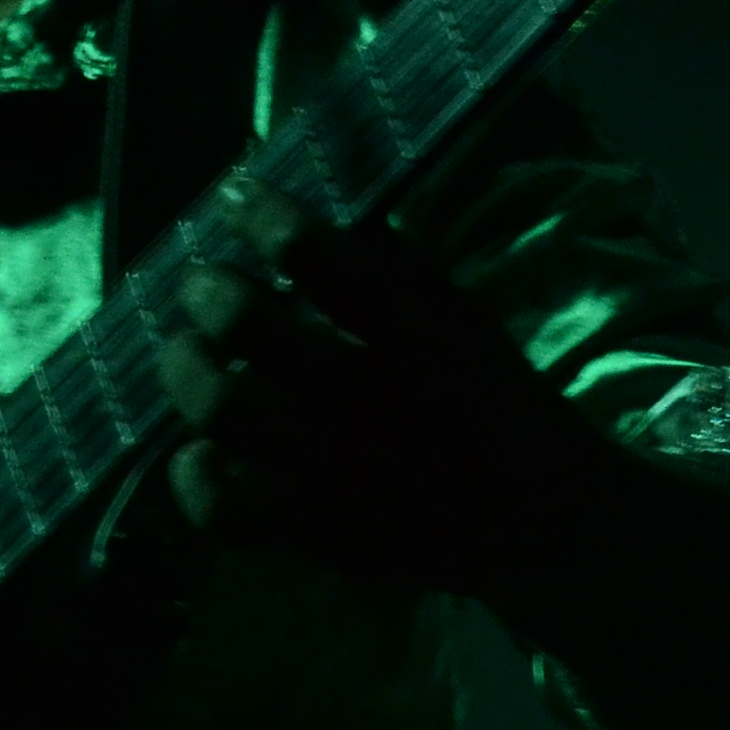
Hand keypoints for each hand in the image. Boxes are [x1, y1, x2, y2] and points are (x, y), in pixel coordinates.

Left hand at [155, 178, 607, 595]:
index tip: (239, 195)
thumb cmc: (493, 405)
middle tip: (204, 286)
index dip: (264, 216)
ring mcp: (336, 472)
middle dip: (212, 293)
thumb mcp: (464, 323)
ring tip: (187, 353)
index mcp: (418, 333)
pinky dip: (195, 477)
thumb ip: (392, 272)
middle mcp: (370, 399)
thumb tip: (299, 214)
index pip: (319, 256)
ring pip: (223, 411)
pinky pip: (224, 510)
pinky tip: (198, 453)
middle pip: (251, 328)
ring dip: (188, 369)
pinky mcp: (315, 534)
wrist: (542, 525)